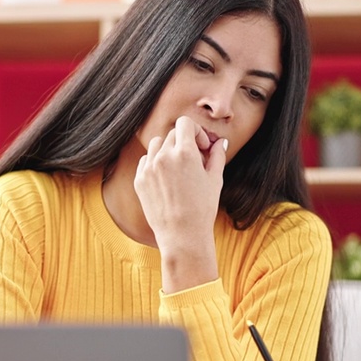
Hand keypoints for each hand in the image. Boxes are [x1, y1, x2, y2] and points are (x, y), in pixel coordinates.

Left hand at [134, 117, 226, 290]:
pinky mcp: (139, 180)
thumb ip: (217, 156)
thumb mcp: (215, 180)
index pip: (185, 124)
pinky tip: (167, 179)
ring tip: (178, 168)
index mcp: (185, 153)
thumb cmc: (202, 209)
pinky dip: (156, 163)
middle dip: (184, 142)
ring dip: (168, 150)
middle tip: (194, 160)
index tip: (202, 146)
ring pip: (157, 145)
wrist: (182, 236)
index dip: (196, 131)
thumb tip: (220, 142)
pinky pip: (146, 161)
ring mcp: (149, 168)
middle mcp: (164, 157)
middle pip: (172, 134)